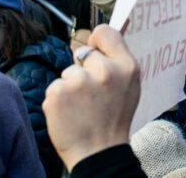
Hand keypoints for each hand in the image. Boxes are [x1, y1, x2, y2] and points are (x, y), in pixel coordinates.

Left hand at [42, 25, 140, 171]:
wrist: (98, 153)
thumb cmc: (113, 119)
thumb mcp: (130, 87)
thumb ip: (118, 61)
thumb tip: (98, 39)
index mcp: (127, 66)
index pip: (105, 32)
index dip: (96, 42)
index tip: (94, 54)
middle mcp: (105, 71)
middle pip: (83, 53)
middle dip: (83, 70)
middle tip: (92, 95)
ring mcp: (79, 82)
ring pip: (68, 72)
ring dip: (70, 87)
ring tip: (81, 108)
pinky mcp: (58, 93)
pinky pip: (55, 86)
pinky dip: (58, 100)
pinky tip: (70, 114)